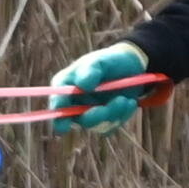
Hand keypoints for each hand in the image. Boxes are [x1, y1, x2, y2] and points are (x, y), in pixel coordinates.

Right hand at [44, 41, 162, 133]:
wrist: (131, 67)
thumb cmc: (109, 61)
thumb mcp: (99, 60)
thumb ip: (89, 70)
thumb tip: (82, 86)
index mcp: (65, 86)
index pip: (57, 101)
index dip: (59, 113)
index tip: (64, 124)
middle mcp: (73, 103)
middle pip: (75, 120)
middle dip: (92, 117)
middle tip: (105, 109)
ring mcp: (88, 113)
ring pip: (95, 125)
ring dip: (112, 114)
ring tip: (125, 99)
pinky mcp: (104, 121)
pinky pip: (110, 127)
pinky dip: (121, 116)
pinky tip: (129, 103)